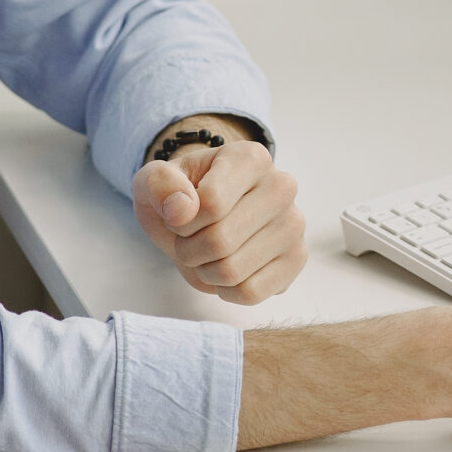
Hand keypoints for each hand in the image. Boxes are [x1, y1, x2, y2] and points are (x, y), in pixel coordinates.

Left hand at [130, 122, 306, 305]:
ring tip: (208, 254)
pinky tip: (227, 272)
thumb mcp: (154, 180)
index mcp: (250, 158)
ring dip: (205, 272)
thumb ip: (158, 184)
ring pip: (234, 271)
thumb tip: (182, 210)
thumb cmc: (182, 195)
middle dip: (190, 249)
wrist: (207, 214)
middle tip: (189, 240)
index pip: (211, 204)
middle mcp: (281, 186)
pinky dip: (227, 290)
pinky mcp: (297, 259)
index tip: (180, 214)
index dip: (181, 222)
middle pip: (220, 242)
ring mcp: (294, 224)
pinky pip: (251, 293)